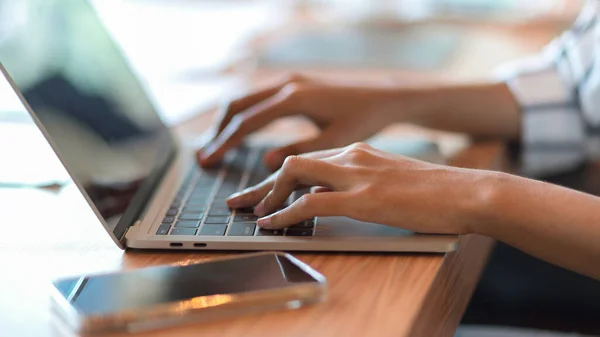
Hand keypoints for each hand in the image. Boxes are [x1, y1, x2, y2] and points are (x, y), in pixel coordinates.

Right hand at [197, 75, 403, 169]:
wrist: (382, 97)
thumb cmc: (363, 120)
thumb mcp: (333, 141)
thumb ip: (298, 152)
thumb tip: (265, 164)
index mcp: (294, 98)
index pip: (248, 121)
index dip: (225, 143)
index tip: (208, 160)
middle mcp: (287, 85)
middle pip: (238, 104)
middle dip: (217, 130)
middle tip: (203, 155)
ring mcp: (289, 82)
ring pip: (245, 98)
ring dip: (227, 121)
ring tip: (213, 145)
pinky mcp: (293, 85)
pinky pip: (258, 98)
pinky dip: (242, 115)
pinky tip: (238, 131)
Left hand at [226, 142, 483, 233]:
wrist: (468, 192)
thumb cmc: (436, 192)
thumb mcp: (393, 181)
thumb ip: (365, 184)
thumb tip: (340, 200)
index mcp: (358, 152)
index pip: (307, 161)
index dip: (279, 177)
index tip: (262, 191)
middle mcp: (352, 156)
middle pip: (292, 163)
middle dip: (262, 184)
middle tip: (240, 201)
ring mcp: (356, 175)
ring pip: (294, 174)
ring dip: (267, 196)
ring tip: (252, 214)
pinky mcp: (363, 197)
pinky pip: (310, 202)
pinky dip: (284, 213)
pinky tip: (270, 224)